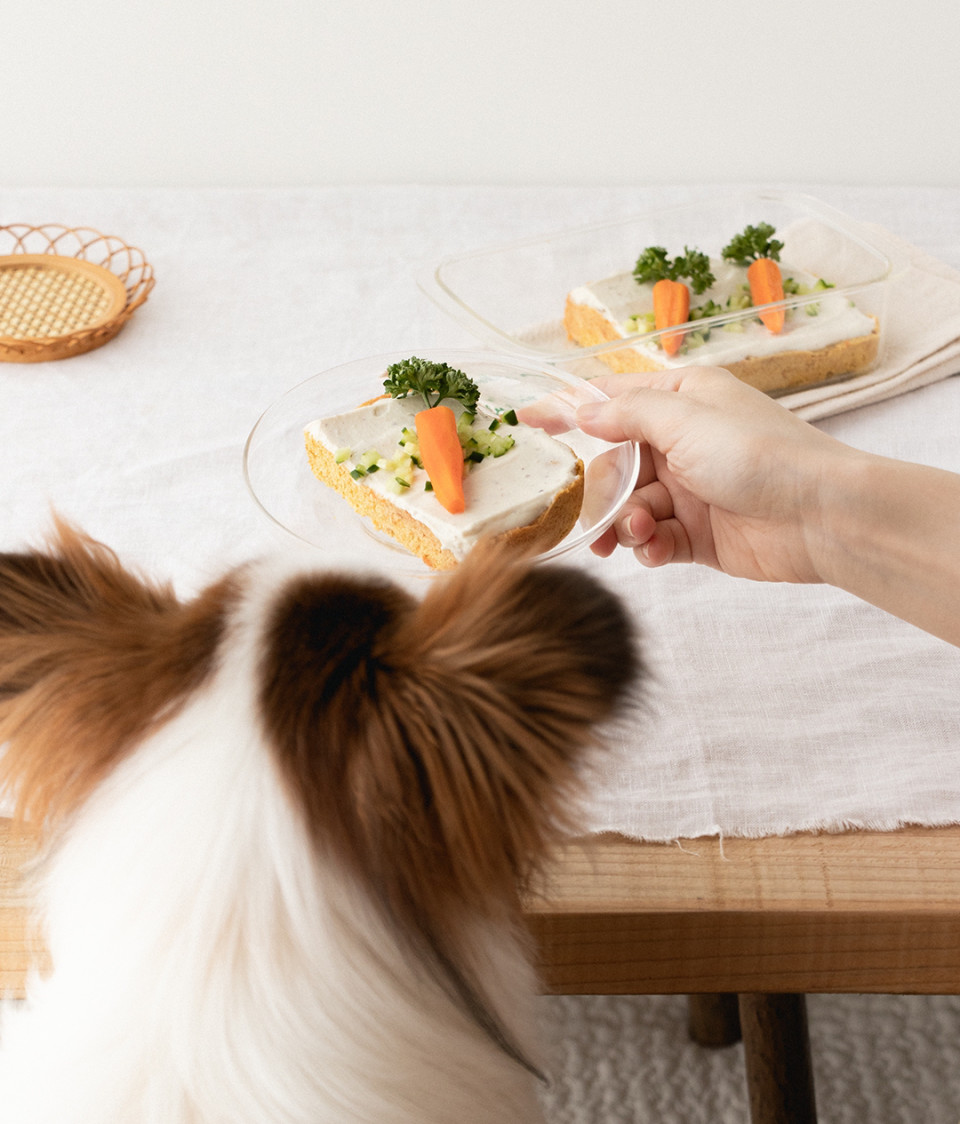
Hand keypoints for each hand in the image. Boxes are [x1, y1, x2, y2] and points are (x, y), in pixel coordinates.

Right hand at [576, 366, 850, 584]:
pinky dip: (649, 546)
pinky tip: (659, 549)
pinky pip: (653, 540)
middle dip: (604, 493)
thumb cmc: (759, 455)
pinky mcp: (698, 535)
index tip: (527, 419)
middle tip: (599, 516)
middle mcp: (683, 443)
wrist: (820, 517)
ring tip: (637, 535)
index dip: (570, 411)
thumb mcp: (685, 419)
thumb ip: (628, 414)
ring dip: (625, 524)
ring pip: (630, 508)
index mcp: (682, 401)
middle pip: (615, 466)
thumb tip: (585, 410)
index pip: (613, 401)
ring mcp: (690, 491)